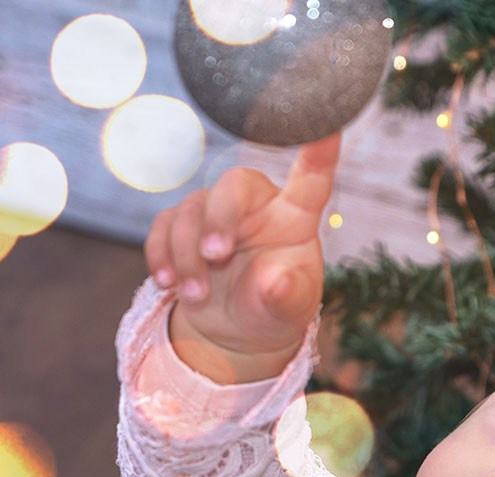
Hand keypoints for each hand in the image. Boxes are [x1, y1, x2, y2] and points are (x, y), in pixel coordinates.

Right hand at [144, 133, 340, 379]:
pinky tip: (169, 284)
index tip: (329, 124)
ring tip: (197, 297)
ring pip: (191, 212)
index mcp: (295, 218)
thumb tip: (276, 280)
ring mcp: (216, 212)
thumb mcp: (288, 312)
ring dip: (187, 256)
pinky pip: (163, 227)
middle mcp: (256, 205)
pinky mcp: (182, 225)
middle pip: (233, 185)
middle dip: (219, 219)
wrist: (236, 330)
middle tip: (215, 257)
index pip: (311, 180)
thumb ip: (287, 296)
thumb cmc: (273, 310)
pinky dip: (162, 256)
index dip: (320, 151)